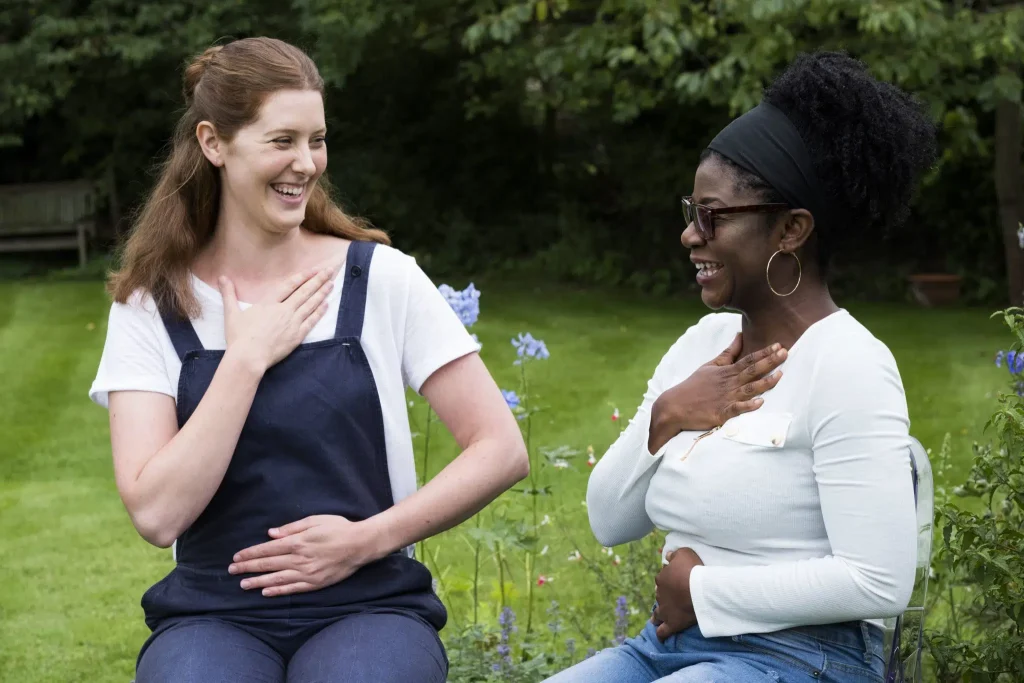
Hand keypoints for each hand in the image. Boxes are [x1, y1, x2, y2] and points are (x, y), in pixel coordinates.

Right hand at [220, 267, 334, 372]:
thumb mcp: (231, 313)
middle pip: (304, 292)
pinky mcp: (297, 336)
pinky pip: (311, 322)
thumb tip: (222, 278)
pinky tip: (326, 305)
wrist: (248, 357)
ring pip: (310, 304)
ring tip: (331, 284)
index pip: (289, 285)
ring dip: (322, 293)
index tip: (314, 269)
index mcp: (268, 303)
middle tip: (330, 271)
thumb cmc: (239, 337)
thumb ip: (228, 294)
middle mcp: (283, 310)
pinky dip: (319, 312)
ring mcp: (292, 323)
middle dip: (318, 280)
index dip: (303, 276)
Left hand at [228, 515, 381, 596]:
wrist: (360, 545)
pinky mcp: (314, 583)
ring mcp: (307, 573)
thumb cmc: (339, 528)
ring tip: (242, 584)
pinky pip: (292, 588)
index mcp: (298, 542)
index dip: (250, 554)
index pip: (267, 550)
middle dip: (247, 567)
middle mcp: (299, 559)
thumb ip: (292, 528)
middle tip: (231, 570)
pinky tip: (265, 592)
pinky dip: (277, 590)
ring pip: (276, 579)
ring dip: (257, 582)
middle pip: (268, 564)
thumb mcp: (315, 520)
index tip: (236, 556)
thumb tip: (271, 534)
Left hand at [651, 548, 703, 640]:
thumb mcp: (683, 553)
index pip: (662, 579)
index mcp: (661, 578)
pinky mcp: (671, 623)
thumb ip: (674, 554)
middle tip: (673, 599)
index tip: (676, 581)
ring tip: (657, 619)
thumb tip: (667, 555)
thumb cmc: (693, 569)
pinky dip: (661, 635)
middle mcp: (659, 594)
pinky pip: (662, 632)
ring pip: (657, 614)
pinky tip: (661, 638)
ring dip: (657, 616)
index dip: (669, 580)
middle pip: (660, 596)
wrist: (699, 589)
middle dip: (664, 597)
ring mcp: (664, 610)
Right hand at [652, 333, 786, 438]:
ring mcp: (725, 398)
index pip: (749, 359)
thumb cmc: (694, 385)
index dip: (765, 353)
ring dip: (765, 383)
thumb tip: (740, 335)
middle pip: (752, 371)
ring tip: (779, 376)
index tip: (779, 345)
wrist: (674, 405)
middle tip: (785, 353)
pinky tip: (760, 403)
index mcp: (727, 371)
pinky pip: (737, 409)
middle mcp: (728, 383)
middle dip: (770, 362)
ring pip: (749, 389)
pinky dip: (748, 406)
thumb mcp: (710, 365)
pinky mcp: (721, 413)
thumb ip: (728, 352)